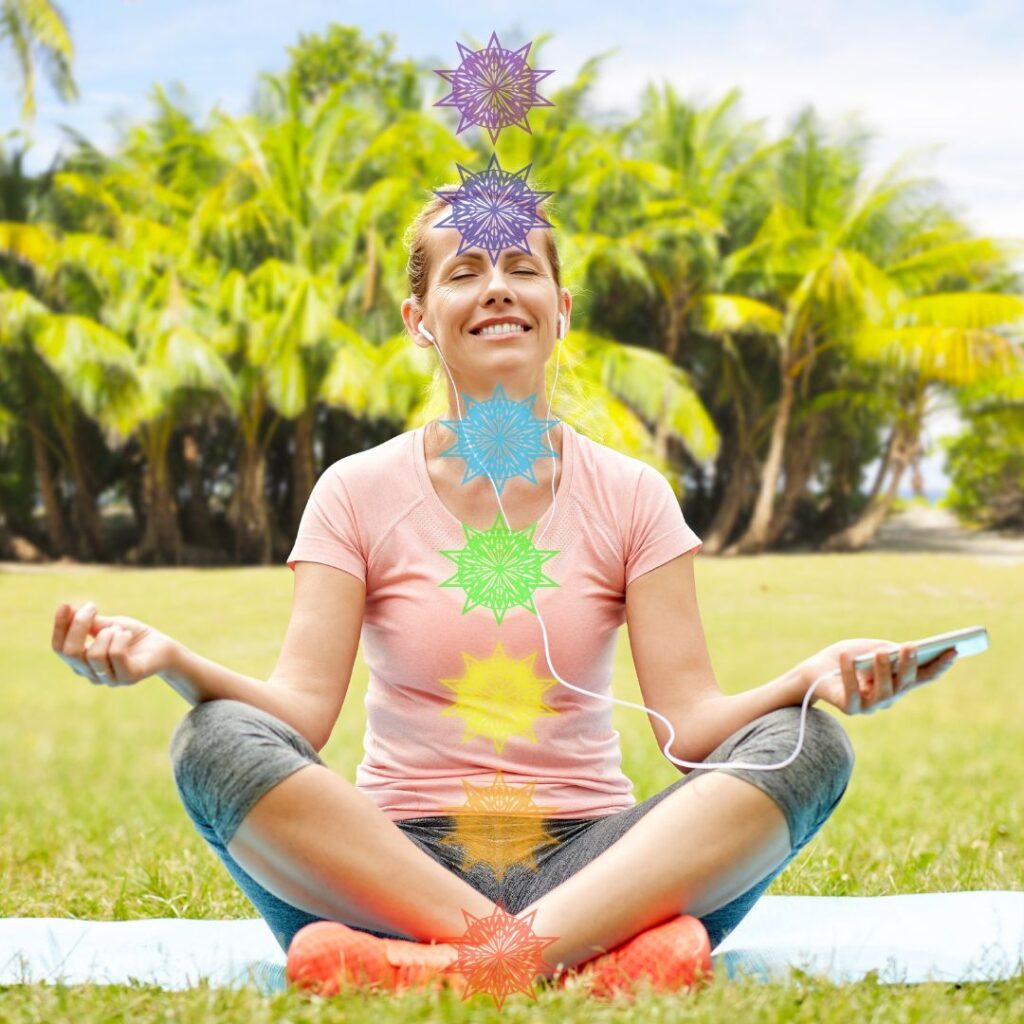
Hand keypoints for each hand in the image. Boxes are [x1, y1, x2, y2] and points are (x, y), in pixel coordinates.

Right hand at [51, 600, 178, 686]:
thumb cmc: (132, 636)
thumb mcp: (107, 625)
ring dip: (107, 633)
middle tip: (92, 607)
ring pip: (94, 654)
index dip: (59, 627)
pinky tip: (127, 635)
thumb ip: (88, 622)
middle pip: (71, 652)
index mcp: (82, 661)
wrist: (163, 647)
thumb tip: (67, 609)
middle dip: (79, 625)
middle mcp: (91, 674)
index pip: (59, 648)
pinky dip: (121, 638)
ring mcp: (109, 679)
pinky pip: (116, 655)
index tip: (65, 605)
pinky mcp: (129, 677)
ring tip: (119, 629)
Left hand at [795, 637, 958, 715]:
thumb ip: (889, 651)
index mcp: (898, 682)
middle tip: (911, 646)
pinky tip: (848, 657)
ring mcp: (870, 706)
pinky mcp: (850, 708)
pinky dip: (850, 673)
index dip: (940, 666)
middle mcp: (888, 698)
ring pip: (884, 692)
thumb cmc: (848, 657)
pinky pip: (852, 692)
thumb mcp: (871, 648)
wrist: (815, 670)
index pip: (924, 677)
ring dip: (883, 671)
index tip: (954, 650)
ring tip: (881, 652)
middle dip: (909, 665)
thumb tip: (905, 651)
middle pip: (905, 684)